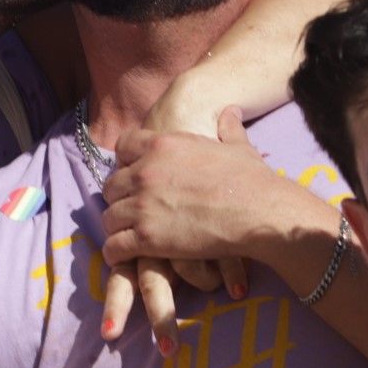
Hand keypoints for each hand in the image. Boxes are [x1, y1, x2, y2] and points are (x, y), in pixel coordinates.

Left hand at [99, 107, 271, 348]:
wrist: (258, 212)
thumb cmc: (251, 179)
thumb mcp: (236, 146)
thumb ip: (227, 128)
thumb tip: (232, 111)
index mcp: (162, 144)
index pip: (122, 147)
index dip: (126, 162)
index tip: (135, 176)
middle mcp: (145, 171)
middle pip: (111, 185)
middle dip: (120, 198)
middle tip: (133, 211)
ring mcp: (142, 205)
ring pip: (109, 217)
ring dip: (118, 227)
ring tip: (129, 236)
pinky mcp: (146, 237)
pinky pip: (114, 246)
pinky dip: (115, 253)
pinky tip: (124, 255)